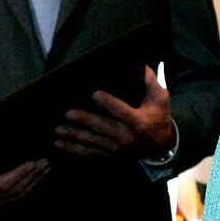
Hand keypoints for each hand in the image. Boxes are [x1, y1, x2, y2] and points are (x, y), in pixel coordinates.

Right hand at [0, 141, 49, 208]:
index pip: (1, 185)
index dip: (18, 175)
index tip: (31, 163)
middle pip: (14, 191)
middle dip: (32, 177)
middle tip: (45, 162)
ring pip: (17, 196)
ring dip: (34, 182)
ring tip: (46, 168)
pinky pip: (14, 198)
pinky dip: (28, 188)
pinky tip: (37, 178)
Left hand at [54, 67, 173, 159]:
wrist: (161, 146)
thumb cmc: (158, 117)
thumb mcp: (161, 99)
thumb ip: (151, 82)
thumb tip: (140, 66)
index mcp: (138, 122)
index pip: (121, 112)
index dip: (108, 103)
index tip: (94, 94)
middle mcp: (126, 137)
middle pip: (102, 127)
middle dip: (84, 121)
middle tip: (68, 113)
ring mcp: (117, 148)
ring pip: (92, 142)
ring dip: (74, 136)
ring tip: (59, 130)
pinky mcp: (110, 154)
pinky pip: (90, 153)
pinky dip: (74, 150)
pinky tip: (60, 145)